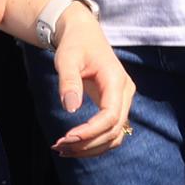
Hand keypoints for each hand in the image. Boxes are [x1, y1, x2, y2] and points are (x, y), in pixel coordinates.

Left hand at [43, 8, 133, 157]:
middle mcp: (125, 93)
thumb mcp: (67, 59)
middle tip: (58, 146)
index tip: (66, 137)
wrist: (84, 34)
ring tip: (63, 149)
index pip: (111, 116)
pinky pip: (110, 132)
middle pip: (114, 130)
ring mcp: (123, 101)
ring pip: (115, 136)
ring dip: (91, 148)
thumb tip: (71, 108)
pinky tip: (73, 145)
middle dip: (87, 143)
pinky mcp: (115, 107)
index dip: (91, 131)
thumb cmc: (75, 44)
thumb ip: (69, 82)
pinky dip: (94, 143)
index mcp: (116, 80)